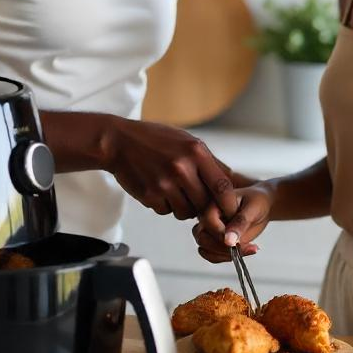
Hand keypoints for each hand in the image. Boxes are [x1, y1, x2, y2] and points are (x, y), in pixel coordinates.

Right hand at [105, 117, 239, 220]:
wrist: (118, 142)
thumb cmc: (154, 139)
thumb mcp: (186, 140)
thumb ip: (209, 161)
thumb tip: (233, 181)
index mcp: (196, 151)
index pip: (223, 186)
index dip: (229, 203)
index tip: (230, 210)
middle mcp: (182, 167)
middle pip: (205, 204)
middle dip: (203, 206)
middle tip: (195, 198)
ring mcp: (165, 183)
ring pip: (186, 212)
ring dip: (184, 207)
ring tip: (174, 190)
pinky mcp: (150, 195)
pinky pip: (167, 212)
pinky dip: (165, 206)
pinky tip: (158, 189)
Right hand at [191, 183, 273, 262]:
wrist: (262, 208)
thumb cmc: (257, 202)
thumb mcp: (252, 209)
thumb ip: (240, 223)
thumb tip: (228, 241)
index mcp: (214, 204)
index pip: (208, 221)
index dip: (220, 233)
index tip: (236, 241)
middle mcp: (208, 218)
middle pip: (202, 237)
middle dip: (222, 248)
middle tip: (245, 247)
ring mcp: (210, 231)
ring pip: (205, 249)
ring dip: (225, 255)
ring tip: (248, 249)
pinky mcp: (215, 242)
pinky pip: (211, 255)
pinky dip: (225, 258)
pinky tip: (243, 251)